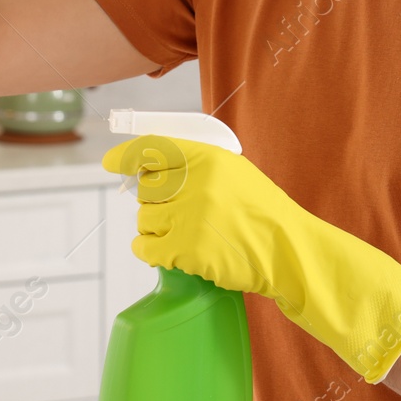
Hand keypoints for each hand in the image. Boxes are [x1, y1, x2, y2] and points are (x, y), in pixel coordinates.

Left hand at [102, 134, 400, 384]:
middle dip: (154, 202)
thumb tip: (149, 168)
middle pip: (146, 189)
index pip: (153, 148)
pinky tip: (164, 253)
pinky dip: (149, 251)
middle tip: (173, 212)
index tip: (111, 163)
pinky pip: (146, 248)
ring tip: (178, 235)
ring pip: (143, 220)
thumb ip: (197, 166)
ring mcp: (191, 217)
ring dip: (153, 229)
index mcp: (210, 158)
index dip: (126, 155)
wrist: (289, 250)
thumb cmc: (262, 213)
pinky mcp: (188, 250)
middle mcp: (198, 183)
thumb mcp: (235, 174)